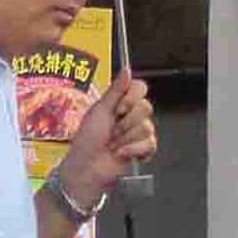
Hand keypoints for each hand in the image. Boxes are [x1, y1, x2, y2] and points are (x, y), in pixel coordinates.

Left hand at [59, 72, 158, 205]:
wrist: (87, 168)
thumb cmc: (87, 139)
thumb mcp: (99, 111)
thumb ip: (115, 90)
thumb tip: (128, 70)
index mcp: (120, 102)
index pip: (140, 88)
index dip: (132, 98)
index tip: (118, 109)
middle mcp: (131, 115)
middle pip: (146, 107)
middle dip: (126, 123)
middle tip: (111, 131)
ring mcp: (138, 132)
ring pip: (148, 127)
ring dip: (126, 138)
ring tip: (113, 145)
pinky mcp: (143, 149)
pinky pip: (151, 144)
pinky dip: (133, 150)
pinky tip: (121, 154)